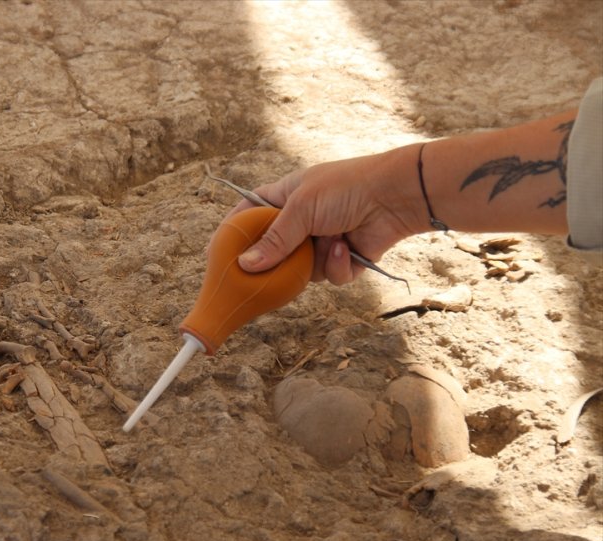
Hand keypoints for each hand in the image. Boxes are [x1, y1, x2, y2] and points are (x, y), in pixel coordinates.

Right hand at [225, 146, 425, 283]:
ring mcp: (321, 241)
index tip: (218, 252)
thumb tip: (244, 265)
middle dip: (274, 262)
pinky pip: (329, 276)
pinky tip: (347, 249)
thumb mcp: (302, 209)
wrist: (397, 196)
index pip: (250, 213)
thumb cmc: (346, 188)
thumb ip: (273, 239)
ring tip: (331, 243)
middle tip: (262, 276)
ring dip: (316, 261)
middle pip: (273, 250)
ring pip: (301, 270)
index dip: (234, 231)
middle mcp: (302, 220)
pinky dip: (338, 266)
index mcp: (286, 197)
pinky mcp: (343, 259)